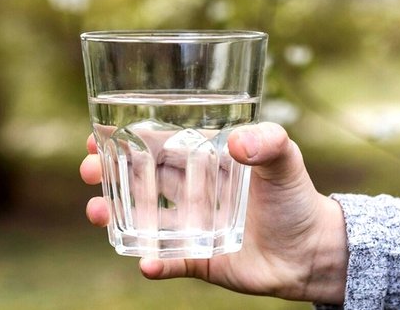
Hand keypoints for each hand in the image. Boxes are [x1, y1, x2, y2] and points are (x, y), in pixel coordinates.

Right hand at [80, 122, 348, 303]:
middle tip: (86, 171)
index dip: (125, 139)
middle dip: (107, 173)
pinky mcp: (199, 259)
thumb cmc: (297, 197)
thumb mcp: (286, 159)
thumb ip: (268, 142)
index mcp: (203, 160)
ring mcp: (191, 226)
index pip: (157, 145)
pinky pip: (169, 261)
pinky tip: (145, 263)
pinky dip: (155, 263)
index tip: (95, 136)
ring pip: (143, 219)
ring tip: (97, 212)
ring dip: (116, 214)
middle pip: (138, 179)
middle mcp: (190, 191)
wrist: (313, 250)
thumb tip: (237, 143)